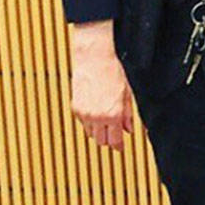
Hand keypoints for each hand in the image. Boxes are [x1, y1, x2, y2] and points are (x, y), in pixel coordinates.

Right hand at [69, 20, 133, 150]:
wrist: (95, 57)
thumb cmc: (114, 70)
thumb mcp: (128, 93)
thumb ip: (128, 113)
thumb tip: (129, 128)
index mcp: (113, 114)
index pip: (115, 140)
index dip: (119, 145)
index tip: (120, 147)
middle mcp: (97, 117)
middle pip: (101, 141)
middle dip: (109, 139)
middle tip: (115, 133)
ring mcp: (84, 113)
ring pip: (91, 134)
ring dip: (98, 131)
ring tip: (106, 122)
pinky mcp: (75, 107)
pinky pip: (83, 123)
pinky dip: (90, 122)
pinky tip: (96, 113)